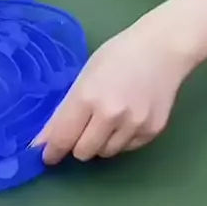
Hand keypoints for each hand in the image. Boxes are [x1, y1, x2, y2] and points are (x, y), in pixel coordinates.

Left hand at [34, 15, 191, 163]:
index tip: (48, 156)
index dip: (52, 151)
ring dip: (101, 143)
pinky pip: (127, 148)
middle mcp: (110, 115)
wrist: (162, 49)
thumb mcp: (84, 78)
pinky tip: (128, 118)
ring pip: (106, 153)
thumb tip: (44, 141)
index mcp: (87, 97)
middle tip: (82, 129)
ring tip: (109, 119)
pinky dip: (122, 139)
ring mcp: (134, 125)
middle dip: (78, 145)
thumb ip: (63, 112)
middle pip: (83, 152)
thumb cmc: (117, 56)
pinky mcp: (152, 131)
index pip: (63, 138)